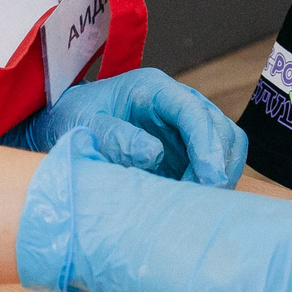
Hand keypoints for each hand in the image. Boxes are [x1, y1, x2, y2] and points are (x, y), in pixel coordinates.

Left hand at [7, 68, 245, 187]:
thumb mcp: (85, 125)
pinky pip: (214, 164)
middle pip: (219, 128)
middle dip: (217, 163)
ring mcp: (184, 127)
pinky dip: (211, 182)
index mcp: (153, 89)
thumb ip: (116, 137)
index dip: (206, 142)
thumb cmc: (73, 118)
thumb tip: (154, 153)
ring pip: (225, 146)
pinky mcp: (186, 150)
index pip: (193, 110)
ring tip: (196, 202)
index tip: (209, 176)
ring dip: (219, 174)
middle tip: (201, 197)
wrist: (67, 124)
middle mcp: (177, 104)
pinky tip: (192, 200)